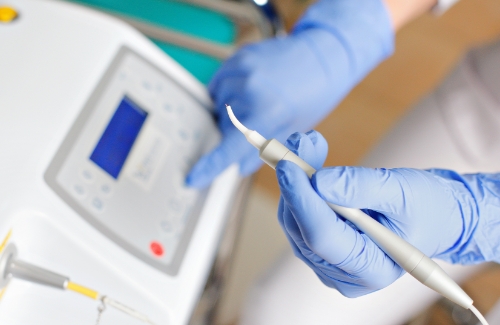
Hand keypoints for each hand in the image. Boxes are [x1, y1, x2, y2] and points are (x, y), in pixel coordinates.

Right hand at [186, 0, 393, 187]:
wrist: (323, 56)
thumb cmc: (314, 96)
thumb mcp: (293, 131)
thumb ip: (263, 152)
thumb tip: (237, 167)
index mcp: (269, 111)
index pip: (231, 146)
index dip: (210, 165)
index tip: (193, 178)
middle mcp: (250, 89)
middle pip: (224, 125)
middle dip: (235, 131)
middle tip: (259, 122)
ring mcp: (242, 69)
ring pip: (219, 104)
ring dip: (231, 110)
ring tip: (257, 102)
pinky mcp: (237, 57)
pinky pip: (219, 83)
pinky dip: (228, 92)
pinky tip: (248, 91)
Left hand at [276, 131, 479, 296]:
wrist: (433, 217)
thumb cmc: (426, 206)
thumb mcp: (403, 191)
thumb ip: (362, 187)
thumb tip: (318, 181)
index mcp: (372, 269)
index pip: (323, 237)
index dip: (303, 201)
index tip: (288, 166)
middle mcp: (345, 275)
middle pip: (303, 230)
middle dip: (296, 184)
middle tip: (298, 144)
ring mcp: (329, 265)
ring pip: (294, 223)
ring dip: (295, 181)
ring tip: (307, 146)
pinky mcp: (321, 250)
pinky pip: (298, 219)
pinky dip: (299, 188)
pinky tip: (308, 164)